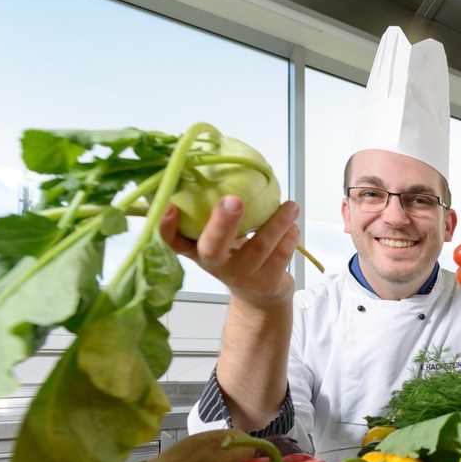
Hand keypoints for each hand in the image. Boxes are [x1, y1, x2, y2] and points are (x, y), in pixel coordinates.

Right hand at [160, 195, 299, 309]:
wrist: (260, 296)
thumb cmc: (235, 257)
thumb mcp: (219, 239)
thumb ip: (215, 213)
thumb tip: (218, 165)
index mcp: (198, 251)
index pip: (174, 242)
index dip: (168, 227)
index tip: (168, 206)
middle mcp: (216, 266)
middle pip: (213, 247)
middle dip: (223, 222)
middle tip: (233, 199)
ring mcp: (242, 277)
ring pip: (258, 247)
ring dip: (277, 223)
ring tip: (291, 206)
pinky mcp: (267, 283)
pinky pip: (281, 256)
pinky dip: (289, 236)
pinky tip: (293, 225)